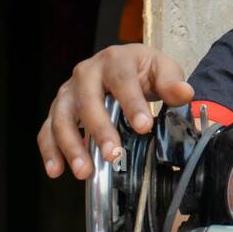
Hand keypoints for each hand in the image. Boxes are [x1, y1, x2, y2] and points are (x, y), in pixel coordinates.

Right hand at [37, 44, 193, 180]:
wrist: (125, 65)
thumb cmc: (142, 69)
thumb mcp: (162, 70)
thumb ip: (172, 82)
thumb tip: (184, 92)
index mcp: (115, 60)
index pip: (122, 81)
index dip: (132, 104)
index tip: (143, 127)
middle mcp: (87, 73)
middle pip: (88, 101)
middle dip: (100, 130)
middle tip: (113, 155)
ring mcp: (69, 91)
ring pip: (62, 117)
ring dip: (71, 146)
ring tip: (85, 171)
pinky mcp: (59, 108)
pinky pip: (47, 129)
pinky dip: (50, 150)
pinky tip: (56, 170)